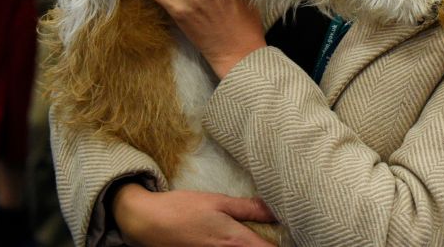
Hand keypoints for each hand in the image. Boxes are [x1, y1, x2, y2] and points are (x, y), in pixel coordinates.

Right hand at [113, 184, 276, 246]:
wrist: (148, 223)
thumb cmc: (183, 209)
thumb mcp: (218, 202)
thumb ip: (248, 208)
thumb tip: (275, 209)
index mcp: (236, 241)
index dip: (284, 245)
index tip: (295, 237)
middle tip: (284, 236)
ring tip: (261, 240)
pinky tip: (242, 243)